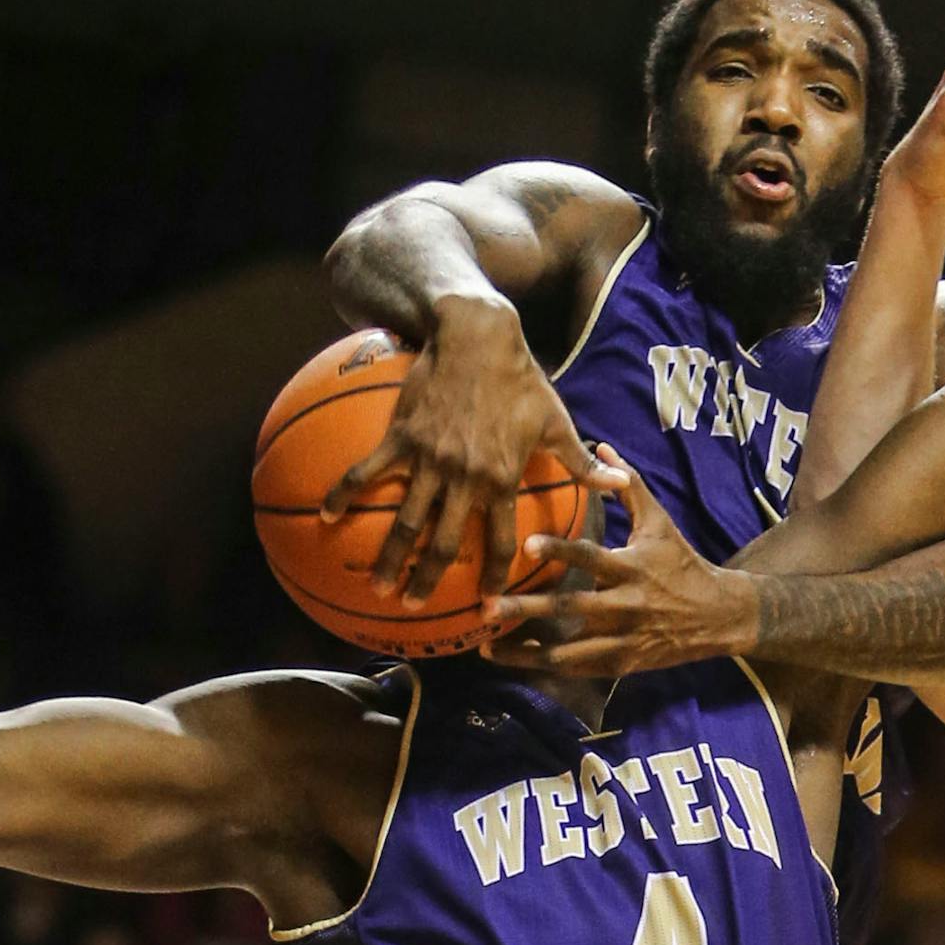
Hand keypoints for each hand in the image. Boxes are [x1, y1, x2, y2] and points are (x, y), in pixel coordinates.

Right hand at [321, 297, 625, 604]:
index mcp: (503, 478)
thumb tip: (618, 484)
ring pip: (406, 520)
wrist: (477, 337)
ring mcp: (430, 460)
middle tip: (413, 608)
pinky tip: (326, 517)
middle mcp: (465, 477)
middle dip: (428, 580)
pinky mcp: (402, 437)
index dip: (493, 576)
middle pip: (445, 542)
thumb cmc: (520, 380)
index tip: (486, 606)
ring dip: (390, 557)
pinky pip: (366, 473)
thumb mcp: (556, 421)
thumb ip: (580, 461)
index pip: (500, 540)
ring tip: (378, 585)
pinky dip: (344, 495)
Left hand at [483, 447, 757, 677]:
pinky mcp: (622, 664)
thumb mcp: (659, 522)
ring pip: (569, 652)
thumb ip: (628, 485)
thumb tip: (600, 443)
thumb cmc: (680, 562)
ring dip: (526, 653)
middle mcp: (626, 605)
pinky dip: (547, 666)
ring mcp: (623, 639)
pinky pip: (579, 668)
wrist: (717, 615)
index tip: (527, 543)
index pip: (590, 557)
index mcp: (632, 567)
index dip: (559, 550)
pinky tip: (517, 661)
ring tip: (486, 648)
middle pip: (571, 609)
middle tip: (489, 607)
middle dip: (528, 610)